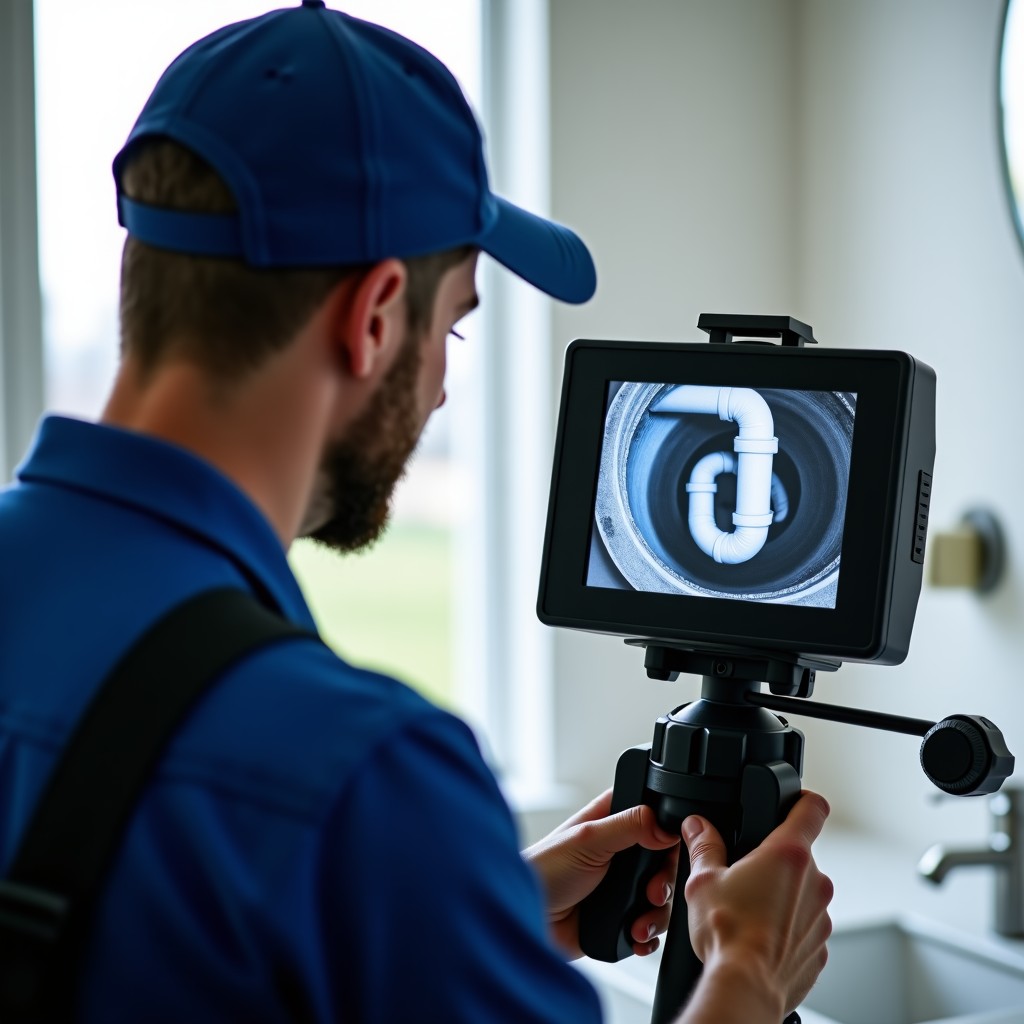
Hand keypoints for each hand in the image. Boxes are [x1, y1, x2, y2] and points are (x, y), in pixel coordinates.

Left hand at [523, 789, 680, 959]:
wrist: (527, 919)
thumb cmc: (543, 870)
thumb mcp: (587, 839)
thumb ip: (628, 826)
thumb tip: (665, 826)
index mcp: (611, 822)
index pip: (653, 816)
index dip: (667, 830)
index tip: (669, 846)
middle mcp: (620, 853)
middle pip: (663, 861)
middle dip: (664, 881)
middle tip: (652, 892)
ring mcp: (621, 886)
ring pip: (660, 896)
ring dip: (656, 913)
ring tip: (638, 923)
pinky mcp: (620, 917)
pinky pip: (649, 927)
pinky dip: (648, 935)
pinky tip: (636, 936)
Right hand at [680, 791, 833, 1021]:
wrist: (745, 988)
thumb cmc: (727, 934)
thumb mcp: (702, 880)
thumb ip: (703, 845)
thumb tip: (696, 825)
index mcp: (788, 855)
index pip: (812, 808)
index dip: (803, 800)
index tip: (795, 801)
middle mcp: (814, 883)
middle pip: (799, 856)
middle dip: (775, 862)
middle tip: (745, 876)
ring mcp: (821, 917)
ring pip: (802, 894)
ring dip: (782, 897)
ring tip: (749, 913)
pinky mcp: (820, 948)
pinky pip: (804, 927)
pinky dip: (786, 929)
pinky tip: (759, 938)